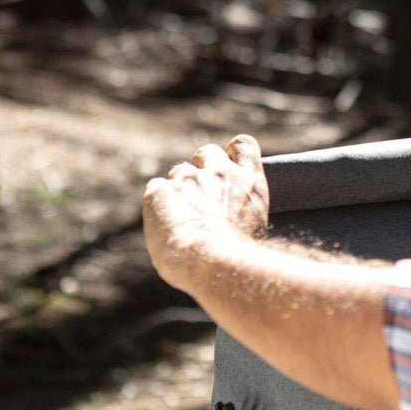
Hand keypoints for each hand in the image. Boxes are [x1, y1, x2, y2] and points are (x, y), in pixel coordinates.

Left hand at [143, 134, 269, 290]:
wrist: (213, 264)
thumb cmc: (238, 259)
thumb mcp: (253, 229)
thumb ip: (239, 209)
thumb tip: (223, 216)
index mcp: (250, 182)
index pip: (243, 144)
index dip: (233, 153)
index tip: (229, 167)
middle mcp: (220, 173)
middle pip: (207, 152)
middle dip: (202, 168)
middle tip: (201, 197)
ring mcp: (188, 179)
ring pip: (180, 173)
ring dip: (181, 190)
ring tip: (185, 222)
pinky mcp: (159, 191)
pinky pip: (157, 189)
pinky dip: (160, 203)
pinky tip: (167, 226)